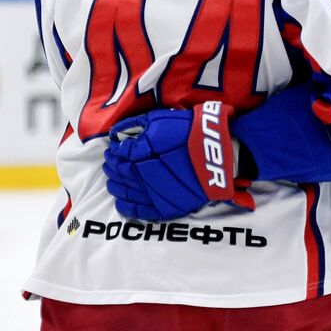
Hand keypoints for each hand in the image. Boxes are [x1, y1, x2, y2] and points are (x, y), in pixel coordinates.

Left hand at [104, 101, 253, 221]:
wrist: (220, 154)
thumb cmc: (192, 132)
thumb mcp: (163, 119)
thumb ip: (137, 125)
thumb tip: (116, 134)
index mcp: (143, 153)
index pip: (119, 155)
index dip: (113, 153)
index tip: (112, 150)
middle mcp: (144, 174)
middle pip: (120, 173)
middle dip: (113, 168)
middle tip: (110, 164)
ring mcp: (155, 193)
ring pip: (125, 192)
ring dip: (116, 186)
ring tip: (113, 181)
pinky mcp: (165, 206)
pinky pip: (139, 211)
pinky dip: (127, 207)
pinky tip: (121, 202)